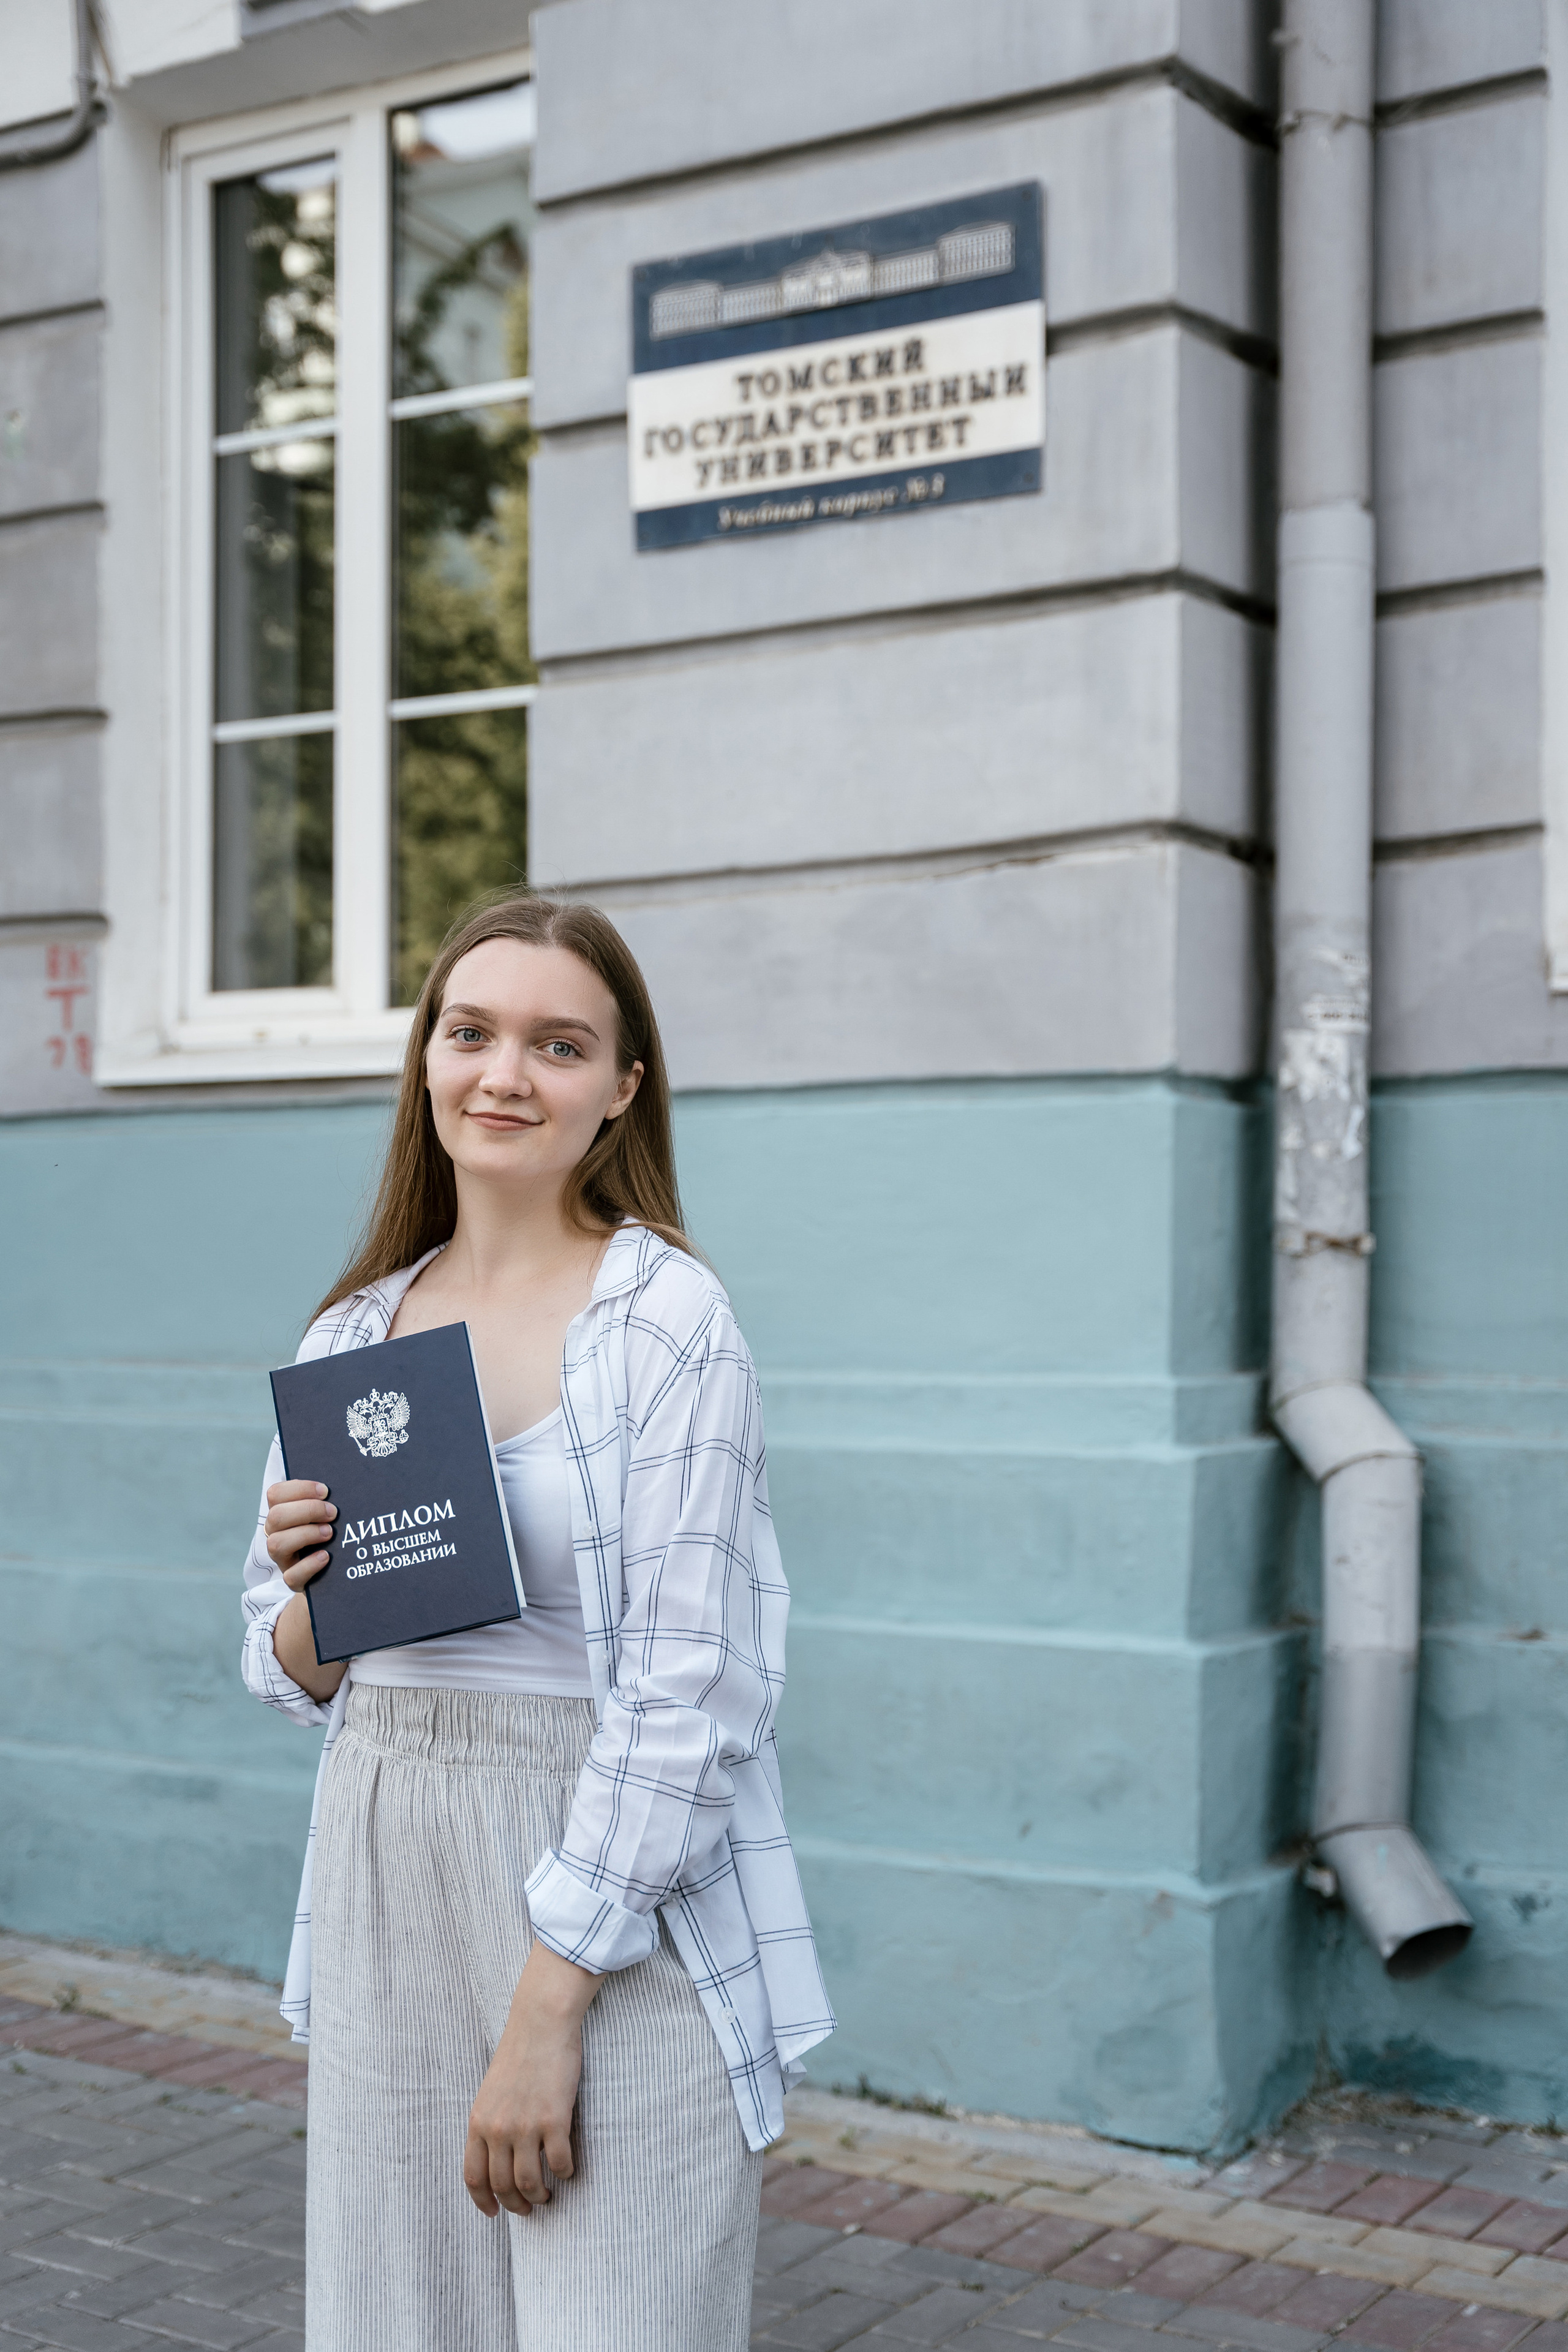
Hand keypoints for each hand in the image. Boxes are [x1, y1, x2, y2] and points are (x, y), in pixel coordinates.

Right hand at [265, 1479, 346, 1702]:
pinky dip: (309, 1565)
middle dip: (306, 1510)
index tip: (326, 1489)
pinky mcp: (295, 1582)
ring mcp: (285, 1561)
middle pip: (275, 1517)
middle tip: (334, 1512)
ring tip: (331, 1533)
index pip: (275, 1494)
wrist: (340, 1581)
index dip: (298, 1488)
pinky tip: (327, 1558)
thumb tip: (362, 1476)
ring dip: (305, 1534)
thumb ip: (335, 1502)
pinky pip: (291, 1577)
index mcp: (285, 1515)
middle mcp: (279, 1536)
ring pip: (276, 1544)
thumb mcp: (335, 1518)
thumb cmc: (342, 1540)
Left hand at [464, 1942, 599, 2217]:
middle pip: (503, 2186)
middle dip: (516, 2205)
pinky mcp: (554, 2119)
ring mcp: (526, 2126)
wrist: (540, 2023)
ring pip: (530, 2183)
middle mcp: (498, 2129)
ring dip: (540, 2196)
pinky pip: (560, 2164)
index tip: (494, 2213)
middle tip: (529, 2208)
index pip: (473, 2177)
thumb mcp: (491, 2093)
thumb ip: (489, 2125)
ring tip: (548, 2195)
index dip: (483, 2202)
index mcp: (478, 2122)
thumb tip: (496, 2161)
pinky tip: (568, 2170)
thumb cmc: (519, 2055)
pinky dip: (565, 2174)